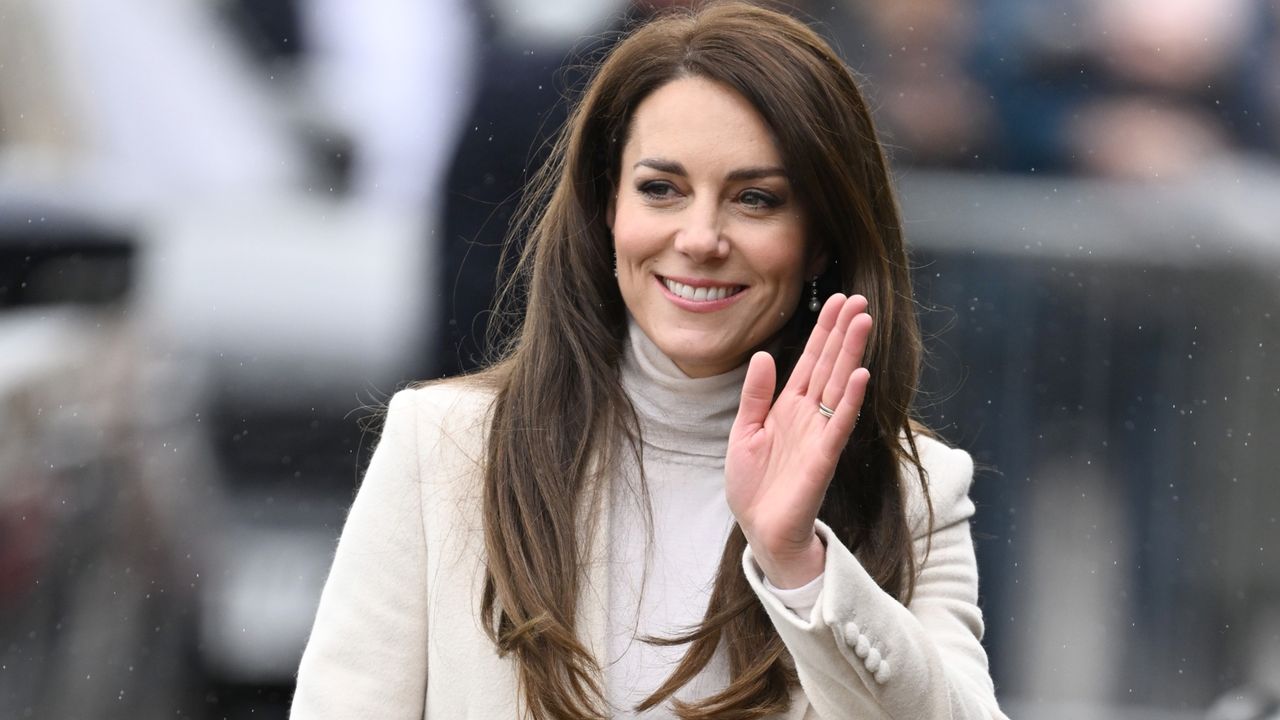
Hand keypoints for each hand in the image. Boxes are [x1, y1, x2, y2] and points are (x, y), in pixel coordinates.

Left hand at [726, 294, 871, 587]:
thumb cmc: (753, 485)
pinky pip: (840, 423)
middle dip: (842, 332)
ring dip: (851, 354)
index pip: (810, 361)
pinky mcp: (823, 457)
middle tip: (859, 299)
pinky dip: (851, 399)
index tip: (837, 300)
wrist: (759, 529)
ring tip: (863, 322)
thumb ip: (756, 395)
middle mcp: (808, 415)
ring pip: (839, 386)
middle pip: (829, 366)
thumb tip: (765, 355)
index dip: (823, 331)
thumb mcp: (744, 432)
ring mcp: (819, 434)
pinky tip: (861, 373)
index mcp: (788, 407)